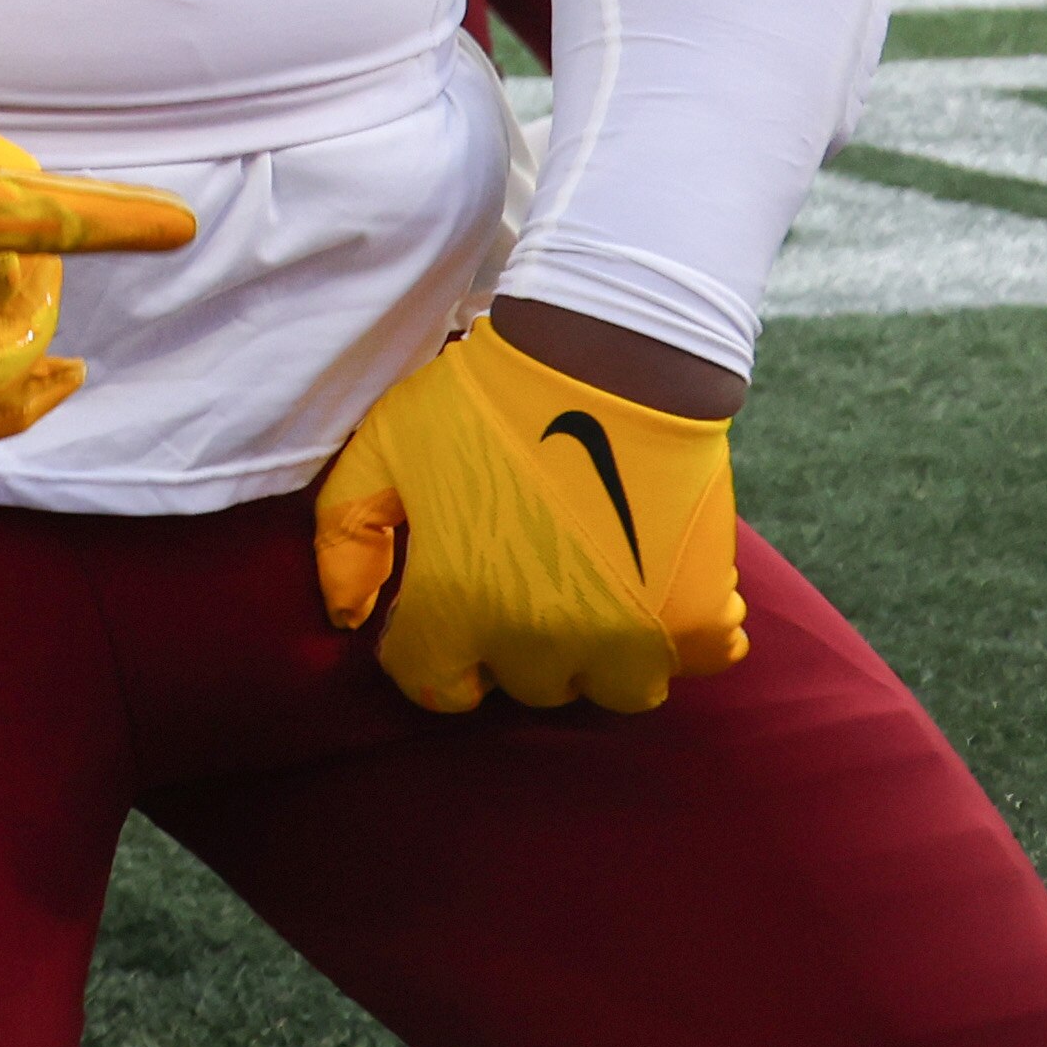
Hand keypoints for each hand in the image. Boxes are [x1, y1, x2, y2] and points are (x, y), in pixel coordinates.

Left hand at [315, 314, 745, 713]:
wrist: (606, 358)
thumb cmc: (482, 400)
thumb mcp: (382, 446)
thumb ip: (347, 535)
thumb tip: (348, 616)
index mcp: (457, 607)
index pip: (430, 682)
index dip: (428, 643)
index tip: (444, 605)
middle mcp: (540, 641)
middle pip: (524, 684)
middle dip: (514, 641)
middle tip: (523, 575)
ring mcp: (628, 639)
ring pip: (610, 688)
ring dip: (598, 653)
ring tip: (591, 588)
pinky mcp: (699, 619)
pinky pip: (692, 663)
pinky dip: (677, 637)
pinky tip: (657, 587)